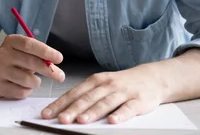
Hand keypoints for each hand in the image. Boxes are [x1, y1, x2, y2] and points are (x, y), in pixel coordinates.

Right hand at [0, 34, 64, 98]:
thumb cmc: (12, 59)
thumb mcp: (21, 50)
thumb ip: (38, 55)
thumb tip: (55, 68)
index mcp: (10, 42)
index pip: (30, 45)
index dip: (46, 51)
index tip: (59, 58)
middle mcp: (2, 55)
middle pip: (31, 62)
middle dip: (49, 70)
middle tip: (60, 76)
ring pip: (28, 80)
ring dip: (36, 82)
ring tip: (33, 79)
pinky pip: (21, 92)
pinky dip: (27, 90)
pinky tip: (23, 85)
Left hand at [41, 64, 164, 124]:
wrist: (152, 78)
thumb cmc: (122, 84)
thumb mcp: (102, 85)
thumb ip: (86, 95)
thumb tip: (64, 109)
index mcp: (95, 81)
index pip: (74, 93)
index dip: (59, 103)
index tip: (47, 113)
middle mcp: (107, 85)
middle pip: (87, 98)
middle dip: (72, 109)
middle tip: (60, 119)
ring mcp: (123, 92)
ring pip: (105, 103)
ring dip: (92, 112)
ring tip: (80, 121)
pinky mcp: (138, 101)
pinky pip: (128, 109)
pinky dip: (120, 114)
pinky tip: (112, 121)